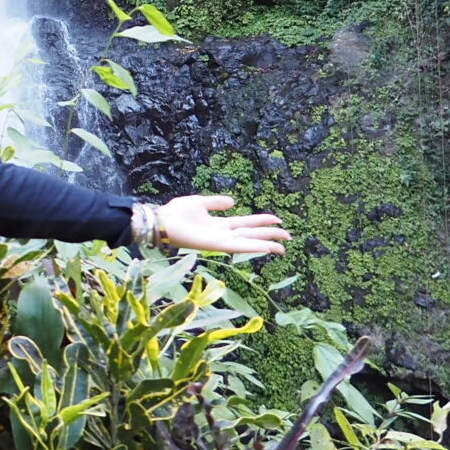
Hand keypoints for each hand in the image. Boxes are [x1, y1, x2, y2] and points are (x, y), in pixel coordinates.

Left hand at [154, 196, 288, 257]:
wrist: (161, 221)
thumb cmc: (175, 213)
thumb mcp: (199, 203)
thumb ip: (216, 203)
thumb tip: (234, 201)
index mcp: (219, 224)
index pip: (246, 223)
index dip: (261, 221)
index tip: (278, 220)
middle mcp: (223, 234)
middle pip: (251, 234)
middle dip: (269, 235)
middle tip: (289, 236)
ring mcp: (220, 241)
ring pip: (248, 241)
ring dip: (266, 243)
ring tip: (283, 246)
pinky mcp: (215, 245)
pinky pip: (237, 246)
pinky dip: (252, 246)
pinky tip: (265, 248)